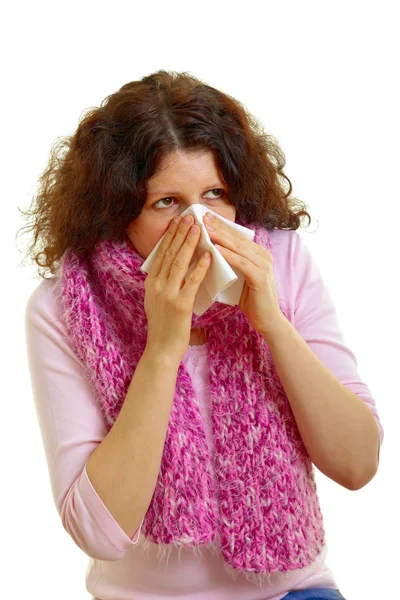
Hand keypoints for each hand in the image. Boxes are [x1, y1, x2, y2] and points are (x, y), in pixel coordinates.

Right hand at [141, 215, 211, 359]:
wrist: (162, 349)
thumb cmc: (165, 326)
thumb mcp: (158, 300)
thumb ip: (164, 282)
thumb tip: (173, 265)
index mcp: (151, 283)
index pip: (161, 253)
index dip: (170, 236)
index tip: (178, 221)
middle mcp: (156, 285)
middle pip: (169, 253)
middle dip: (180, 233)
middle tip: (190, 217)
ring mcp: (167, 294)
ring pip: (178, 263)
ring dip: (189, 244)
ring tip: (198, 229)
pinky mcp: (180, 305)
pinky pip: (191, 281)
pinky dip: (199, 267)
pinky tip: (207, 256)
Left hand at [203, 212, 284, 334]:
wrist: (267, 320)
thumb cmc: (250, 300)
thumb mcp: (239, 277)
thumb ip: (230, 264)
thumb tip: (208, 253)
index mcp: (257, 254)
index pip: (236, 236)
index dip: (220, 225)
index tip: (203, 217)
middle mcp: (263, 255)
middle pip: (236, 238)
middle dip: (218, 226)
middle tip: (201, 217)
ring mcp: (264, 265)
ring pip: (238, 248)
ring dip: (220, 237)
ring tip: (204, 228)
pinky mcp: (261, 277)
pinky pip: (242, 263)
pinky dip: (228, 255)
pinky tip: (216, 249)